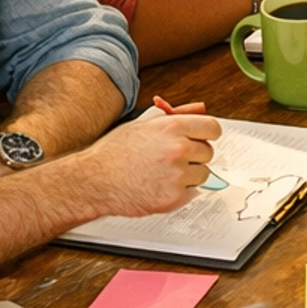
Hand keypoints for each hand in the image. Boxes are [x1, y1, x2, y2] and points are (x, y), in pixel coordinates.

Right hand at [76, 111, 219, 218]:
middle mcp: (178, 149)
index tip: (202, 139)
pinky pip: (192, 193)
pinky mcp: (173, 198)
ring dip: (189, 175)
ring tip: (164, 173)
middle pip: (208, 152)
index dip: (207, 134)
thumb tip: (199, 109)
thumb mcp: (142, 124)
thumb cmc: (113, 152)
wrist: (94, 180)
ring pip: (202, 174)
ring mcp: (177, 175)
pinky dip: (180, 192)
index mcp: (172, 127)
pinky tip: (159, 186)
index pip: (212, 128)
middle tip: (174, 158)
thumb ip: (175, 116)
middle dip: (195, 155)